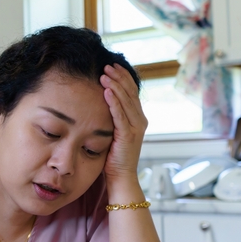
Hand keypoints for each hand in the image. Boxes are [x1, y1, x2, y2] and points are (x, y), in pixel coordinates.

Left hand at [99, 64, 147, 188]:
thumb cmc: (114, 155)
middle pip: (130, 92)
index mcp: (137, 117)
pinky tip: (106, 91)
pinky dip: (114, 102)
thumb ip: (112, 117)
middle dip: (119, 77)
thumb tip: (100, 101)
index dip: (123, 77)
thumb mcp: (114, 131)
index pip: (131, 91)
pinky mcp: (127, 135)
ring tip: (105, 74)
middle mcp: (139, 120)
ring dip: (115, 85)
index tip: (112, 66)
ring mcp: (135, 127)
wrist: (121, 176)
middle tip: (107, 65)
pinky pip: (120, 115)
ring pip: (126, 101)